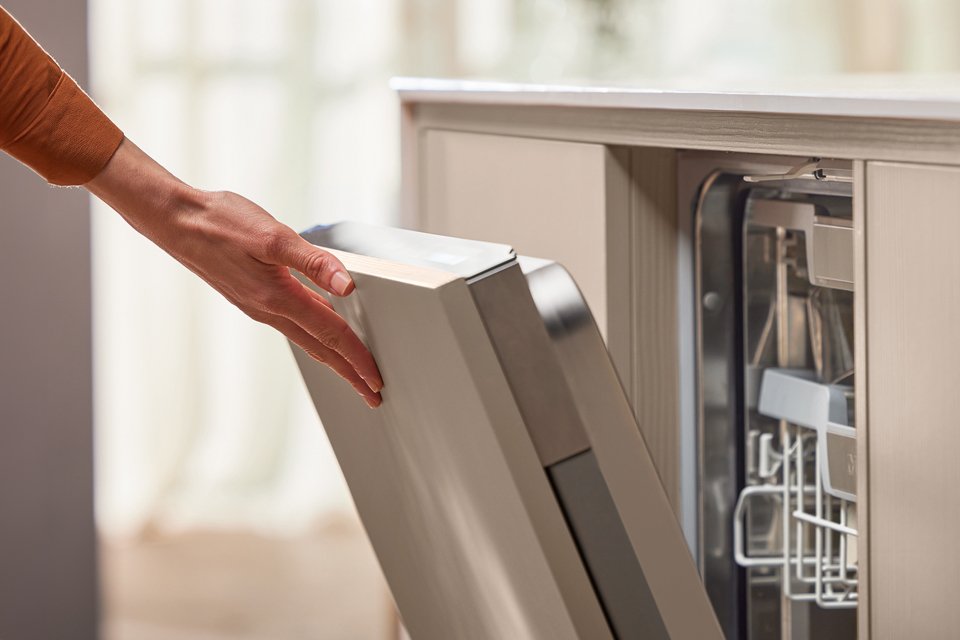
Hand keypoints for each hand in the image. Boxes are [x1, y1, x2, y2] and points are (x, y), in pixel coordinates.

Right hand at [86, 139, 382, 406]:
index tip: (376, 381)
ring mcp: (260, 307)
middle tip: (374, 395)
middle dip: (350, 373)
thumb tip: (348, 286)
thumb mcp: (274, 236)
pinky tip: (323, 335)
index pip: (331, 335)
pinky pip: (293, 326)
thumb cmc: (221, 222)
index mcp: (279, 298)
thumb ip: (314, 262)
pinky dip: (315, 338)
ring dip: (334, 359)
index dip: (358, 359)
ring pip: (307, 340)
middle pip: (321, 349)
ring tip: (354, 374)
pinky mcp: (253, 299)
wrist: (175, 222)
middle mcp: (270, 310)